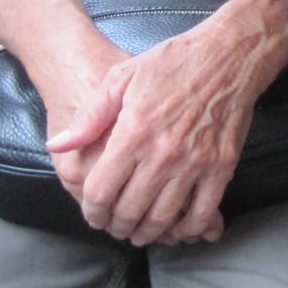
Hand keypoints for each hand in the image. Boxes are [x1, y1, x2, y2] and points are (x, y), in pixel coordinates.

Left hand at [46, 8, 287, 246]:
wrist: (230, 54)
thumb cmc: (174, 62)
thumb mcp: (121, 78)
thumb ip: (89, 117)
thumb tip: (58, 145)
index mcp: (133, 132)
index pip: (101, 192)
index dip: (93, 212)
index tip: (94, 215)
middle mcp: (162, 154)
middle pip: (129, 211)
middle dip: (117, 226)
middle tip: (116, 226)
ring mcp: (195, 162)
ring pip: (163, 218)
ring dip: (147, 232)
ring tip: (141, 231)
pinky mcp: (221, 165)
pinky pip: (203, 212)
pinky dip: (188, 228)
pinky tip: (179, 228)